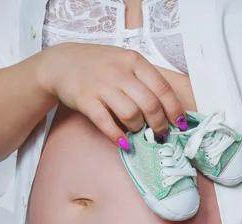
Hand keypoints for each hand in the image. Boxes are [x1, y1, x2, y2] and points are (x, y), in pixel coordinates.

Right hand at [35, 42, 186, 146]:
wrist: (61, 62)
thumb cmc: (99, 65)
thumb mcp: (125, 62)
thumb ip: (144, 80)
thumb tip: (166, 109)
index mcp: (134, 61)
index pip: (162, 88)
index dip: (174, 110)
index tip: (180, 124)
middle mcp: (120, 72)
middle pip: (149, 105)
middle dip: (159, 125)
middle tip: (160, 135)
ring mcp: (102, 86)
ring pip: (131, 114)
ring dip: (138, 129)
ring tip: (138, 133)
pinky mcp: (85, 99)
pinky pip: (105, 122)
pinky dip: (117, 136)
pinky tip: (124, 143)